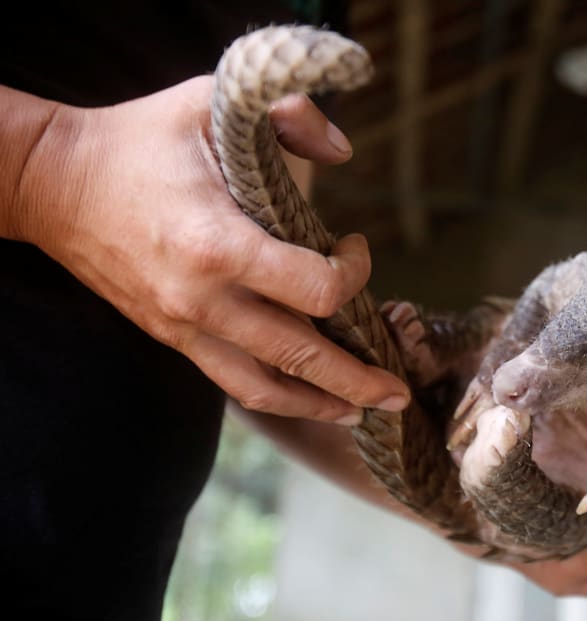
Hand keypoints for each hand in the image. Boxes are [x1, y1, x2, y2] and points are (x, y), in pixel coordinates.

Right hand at [12, 77, 409, 422]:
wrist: (52, 185)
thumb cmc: (137, 141)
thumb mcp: (210, 104)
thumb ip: (288, 116)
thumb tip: (344, 151)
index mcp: (219, 243)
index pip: (315, 287)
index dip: (353, 273)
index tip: (354, 247)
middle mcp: (203, 299)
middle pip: (300, 355)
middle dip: (357, 377)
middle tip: (398, 395)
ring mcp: (185, 326)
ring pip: (265, 386)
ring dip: (320, 403)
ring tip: (361, 414)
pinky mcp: (172, 336)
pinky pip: (231, 381)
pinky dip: (275, 397)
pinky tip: (304, 400)